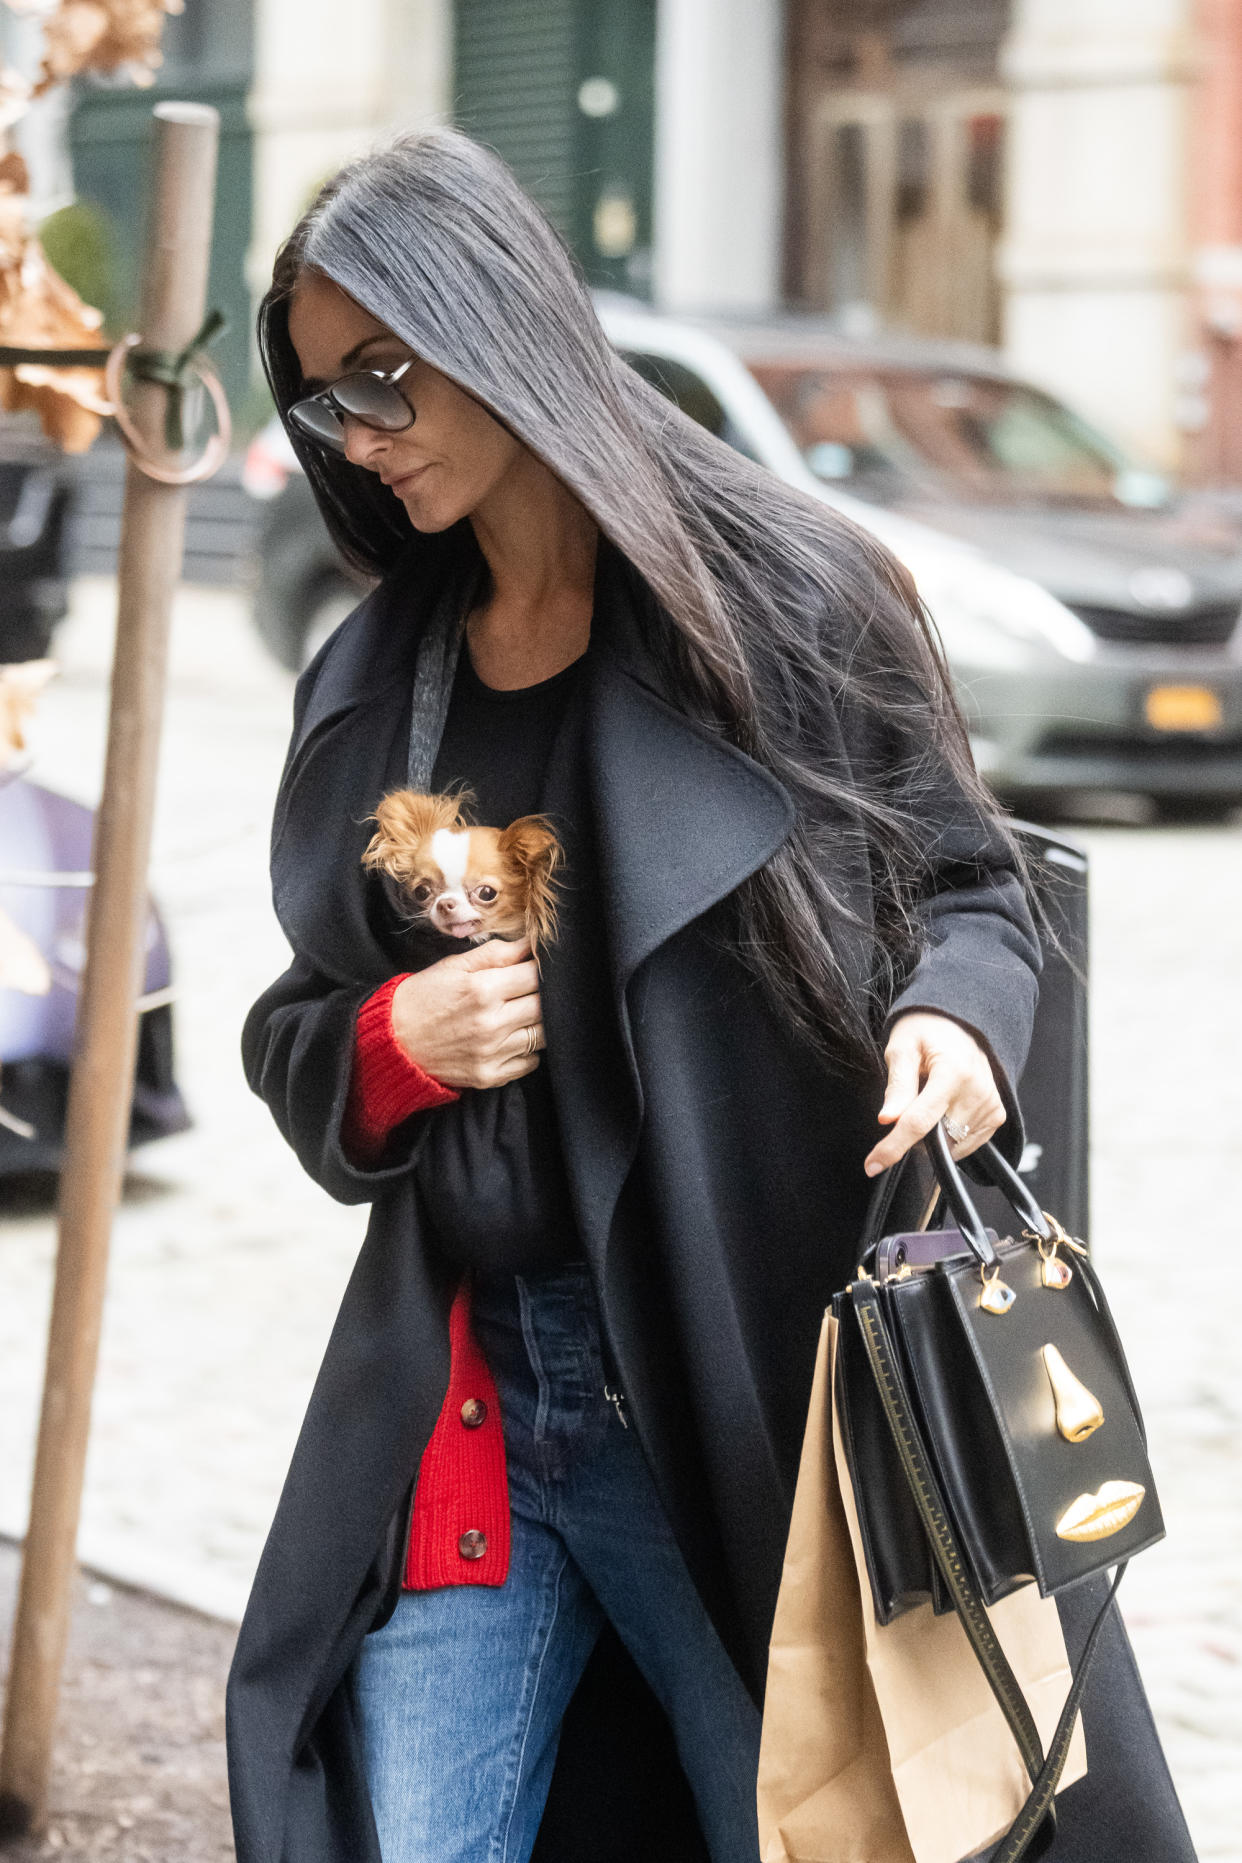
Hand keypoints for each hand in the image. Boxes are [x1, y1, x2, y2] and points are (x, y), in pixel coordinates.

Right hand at [390, 938, 542, 1090]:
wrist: (392, 1041)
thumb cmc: (423, 997)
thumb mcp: (453, 966)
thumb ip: (495, 953)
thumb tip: (530, 943)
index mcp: (482, 990)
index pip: (535, 975)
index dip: (539, 968)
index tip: (534, 968)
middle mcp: (491, 1024)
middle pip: (544, 1006)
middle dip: (542, 995)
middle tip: (527, 991)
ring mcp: (492, 1053)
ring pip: (542, 1035)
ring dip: (537, 1022)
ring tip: (520, 1013)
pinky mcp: (490, 1076)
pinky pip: (530, 1062)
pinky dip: (528, 1050)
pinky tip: (511, 1038)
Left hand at [864, 1011, 1004, 1175]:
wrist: (960, 1023)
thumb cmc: (927, 1031)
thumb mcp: (902, 1048)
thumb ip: (897, 1086)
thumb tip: (888, 1119)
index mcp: (953, 1072)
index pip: (919, 1122)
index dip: (893, 1147)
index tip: (871, 1165)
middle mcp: (978, 1091)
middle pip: (936, 1137)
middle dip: (912, 1134)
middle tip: (909, 1101)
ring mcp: (991, 1106)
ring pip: (951, 1145)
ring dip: (933, 1134)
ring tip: (931, 1097)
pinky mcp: (997, 1116)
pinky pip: (966, 1143)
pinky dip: (949, 1135)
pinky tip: (946, 1108)